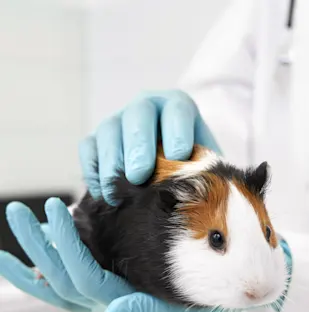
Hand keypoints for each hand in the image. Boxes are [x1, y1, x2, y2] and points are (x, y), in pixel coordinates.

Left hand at [0, 199, 237, 311]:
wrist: (232, 283)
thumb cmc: (212, 296)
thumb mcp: (190, 305)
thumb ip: (151, 311)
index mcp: (127, 303)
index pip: (83, 278)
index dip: (65, 246)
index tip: (58, 208)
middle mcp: (112, 298)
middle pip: (61, 277)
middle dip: (37, 244)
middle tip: (19, 211)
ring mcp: (111, 286)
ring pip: (60, 276)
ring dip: (36, 249)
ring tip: (20, 220)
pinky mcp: (114, 273)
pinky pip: (73, 270)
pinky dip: (52, 255)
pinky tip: (41, 237)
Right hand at [80, 90, 220, 205]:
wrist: (173, 173)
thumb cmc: (194, 168)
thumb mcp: (206, 164)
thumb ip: (205, 169)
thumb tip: (197, 188)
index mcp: (178, 106)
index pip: (177, 109)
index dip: (177, 131)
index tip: (178, 156)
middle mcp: (146, 107)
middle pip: (138, 115)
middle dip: (138, 146)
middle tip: (139, 176)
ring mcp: (119, 121)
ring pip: (109, 131)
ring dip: (111, 163)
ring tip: (118, 193)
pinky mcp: (98, 139)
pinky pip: (89, 148)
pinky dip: (93, 171)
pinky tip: (104, 195)